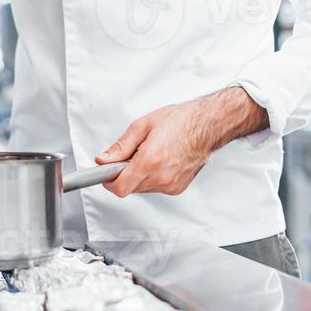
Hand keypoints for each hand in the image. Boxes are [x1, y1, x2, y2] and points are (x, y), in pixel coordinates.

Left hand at [94, 87, 267, 197]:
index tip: (106, 173)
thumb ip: (120, 146)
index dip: (109, 181)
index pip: (120, 188)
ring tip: (150, 154)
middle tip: (131, 155)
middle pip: (130, 188)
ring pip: (142, 188)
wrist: (207, 125)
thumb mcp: (142, 126)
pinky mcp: (177, 188)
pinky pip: (156, 187)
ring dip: (139, 175)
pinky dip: (153, 177)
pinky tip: (161, 160)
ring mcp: (171, 185)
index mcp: (150, 161)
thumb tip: (104, 159)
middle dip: (125, 174)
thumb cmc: (180, 122)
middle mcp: (161, 177)